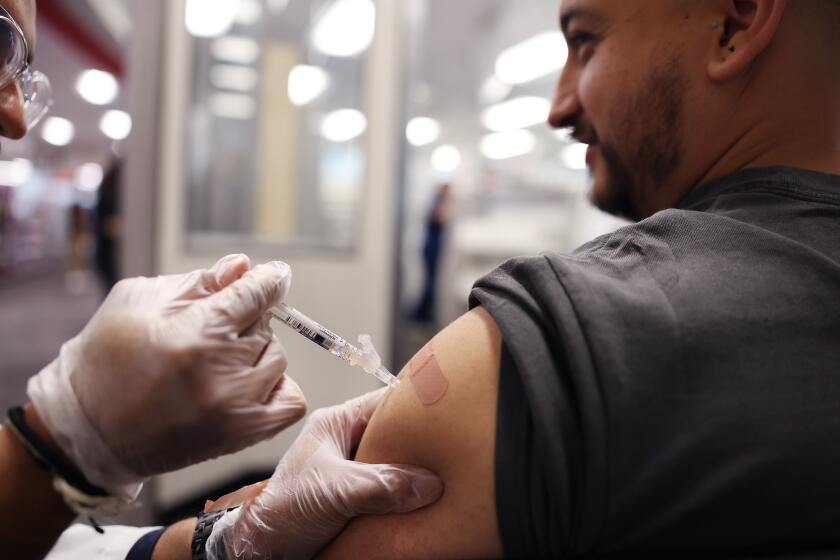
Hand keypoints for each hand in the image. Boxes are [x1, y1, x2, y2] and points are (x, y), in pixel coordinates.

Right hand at [27, 254, 306, 496]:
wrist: (85, 432)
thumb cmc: (104, 359)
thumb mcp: (138, 302)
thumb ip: (198, 282)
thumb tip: (242, 266)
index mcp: (195, 335)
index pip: (255, 295)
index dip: (268, 280)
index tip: (275, 274)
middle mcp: (221, 374)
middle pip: (265, 326)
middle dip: (244, 320)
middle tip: (212, 330)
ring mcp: (235, 410)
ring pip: (277, 360)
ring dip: (256, 353)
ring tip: (219, 360)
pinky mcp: (241, 436)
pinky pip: (291, 402)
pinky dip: (276, 388)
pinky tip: (247, 383)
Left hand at [206, 388, 443, 559]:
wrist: (262, 551)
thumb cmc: (281, 512)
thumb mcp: (334, 492)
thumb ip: (380, 484)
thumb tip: (427, 483)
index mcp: (336, 423)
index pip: (386, 401)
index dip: (417, 405)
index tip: (448, 412)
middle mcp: (346, 442)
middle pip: (396, 433)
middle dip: (422, 444)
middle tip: (452, 450)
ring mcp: (352, 470)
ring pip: (396, 463)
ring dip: (415, 474)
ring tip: (444, 476)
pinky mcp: (357, 496)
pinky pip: (391, 489)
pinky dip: (407, 496)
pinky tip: (424, 502)